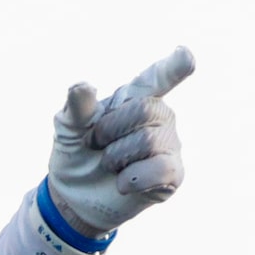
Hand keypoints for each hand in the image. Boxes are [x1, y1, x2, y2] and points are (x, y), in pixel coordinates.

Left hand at [45, 48, 193, 239]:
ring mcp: (169, 144)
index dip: (173, 68)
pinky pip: (160, 169)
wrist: (75, 199)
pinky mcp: (173, 174)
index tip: (186, 56)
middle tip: (98, 146)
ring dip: (117, 158)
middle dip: (110, 131)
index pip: (157, 78)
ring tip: (111, 166)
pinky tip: (123, 184)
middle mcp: (159, 116)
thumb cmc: (77, 155)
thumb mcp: (68, 129)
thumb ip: (76, 108)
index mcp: (134, 98)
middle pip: (144, 110)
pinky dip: (133, 179)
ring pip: (148, 141)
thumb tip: (82, 86)